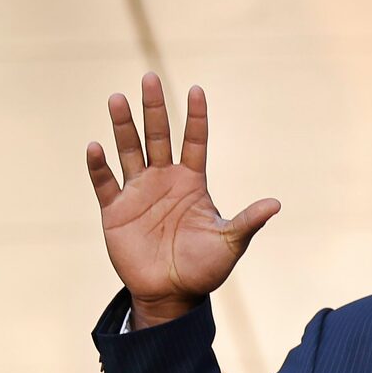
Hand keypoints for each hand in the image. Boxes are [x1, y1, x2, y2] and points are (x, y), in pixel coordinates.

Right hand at [86, 73, 279, 327]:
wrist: (172, 295)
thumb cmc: (204, 270)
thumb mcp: (229, 243)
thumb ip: (248, 221)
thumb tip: (276, 204)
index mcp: (191, 183)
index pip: (194, 141)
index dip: (195, 117)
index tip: (196, 90)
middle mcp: (163, 180)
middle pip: (157, 135)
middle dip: (153, 108)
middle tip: (150, 77)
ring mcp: (138, 193)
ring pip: (129, 150)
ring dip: (122, 126)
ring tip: (117, 98)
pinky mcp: (116, 210)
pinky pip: (104, 183)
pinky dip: (99, 167)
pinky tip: (95, 147)